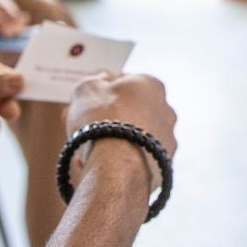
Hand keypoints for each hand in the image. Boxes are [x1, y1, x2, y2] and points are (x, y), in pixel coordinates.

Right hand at [66, 72, 177, 193]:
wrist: (116, 167)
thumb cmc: (101, 121)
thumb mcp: (86, 88)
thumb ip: (94, 79)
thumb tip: (100, 79)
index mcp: (151, 86)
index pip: (125, 84)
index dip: (101, 93)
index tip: (84, 103)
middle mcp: (165, 111)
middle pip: (129, 112)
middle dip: (105, 119)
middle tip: (80, 127)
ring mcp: (166, 140)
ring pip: (132, 138)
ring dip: (111, 142)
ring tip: (85, 151)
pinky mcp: (162, 166)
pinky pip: (135, 161)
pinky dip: (118, 163)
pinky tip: (96, 167)